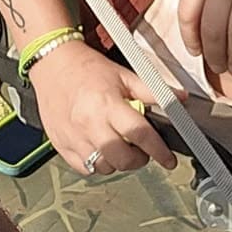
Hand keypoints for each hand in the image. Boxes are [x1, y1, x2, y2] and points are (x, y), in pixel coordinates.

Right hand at [26, 39, 180, 175]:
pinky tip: (99, 148)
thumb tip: (179, 99)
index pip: (140, 134)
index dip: (159, 151)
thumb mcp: (123, 74)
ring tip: (118, 145)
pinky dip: (96, 163)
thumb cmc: (86, 67)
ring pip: (104, 167)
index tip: (168, 160)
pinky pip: (84, 168)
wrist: (52, 63)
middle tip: (140, 150)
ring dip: (116, 161)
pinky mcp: (61, 145)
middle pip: (122, 159)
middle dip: (138, 159)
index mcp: (107, 104)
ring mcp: (73, 137)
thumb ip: (151, 90)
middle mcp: (89, 123)